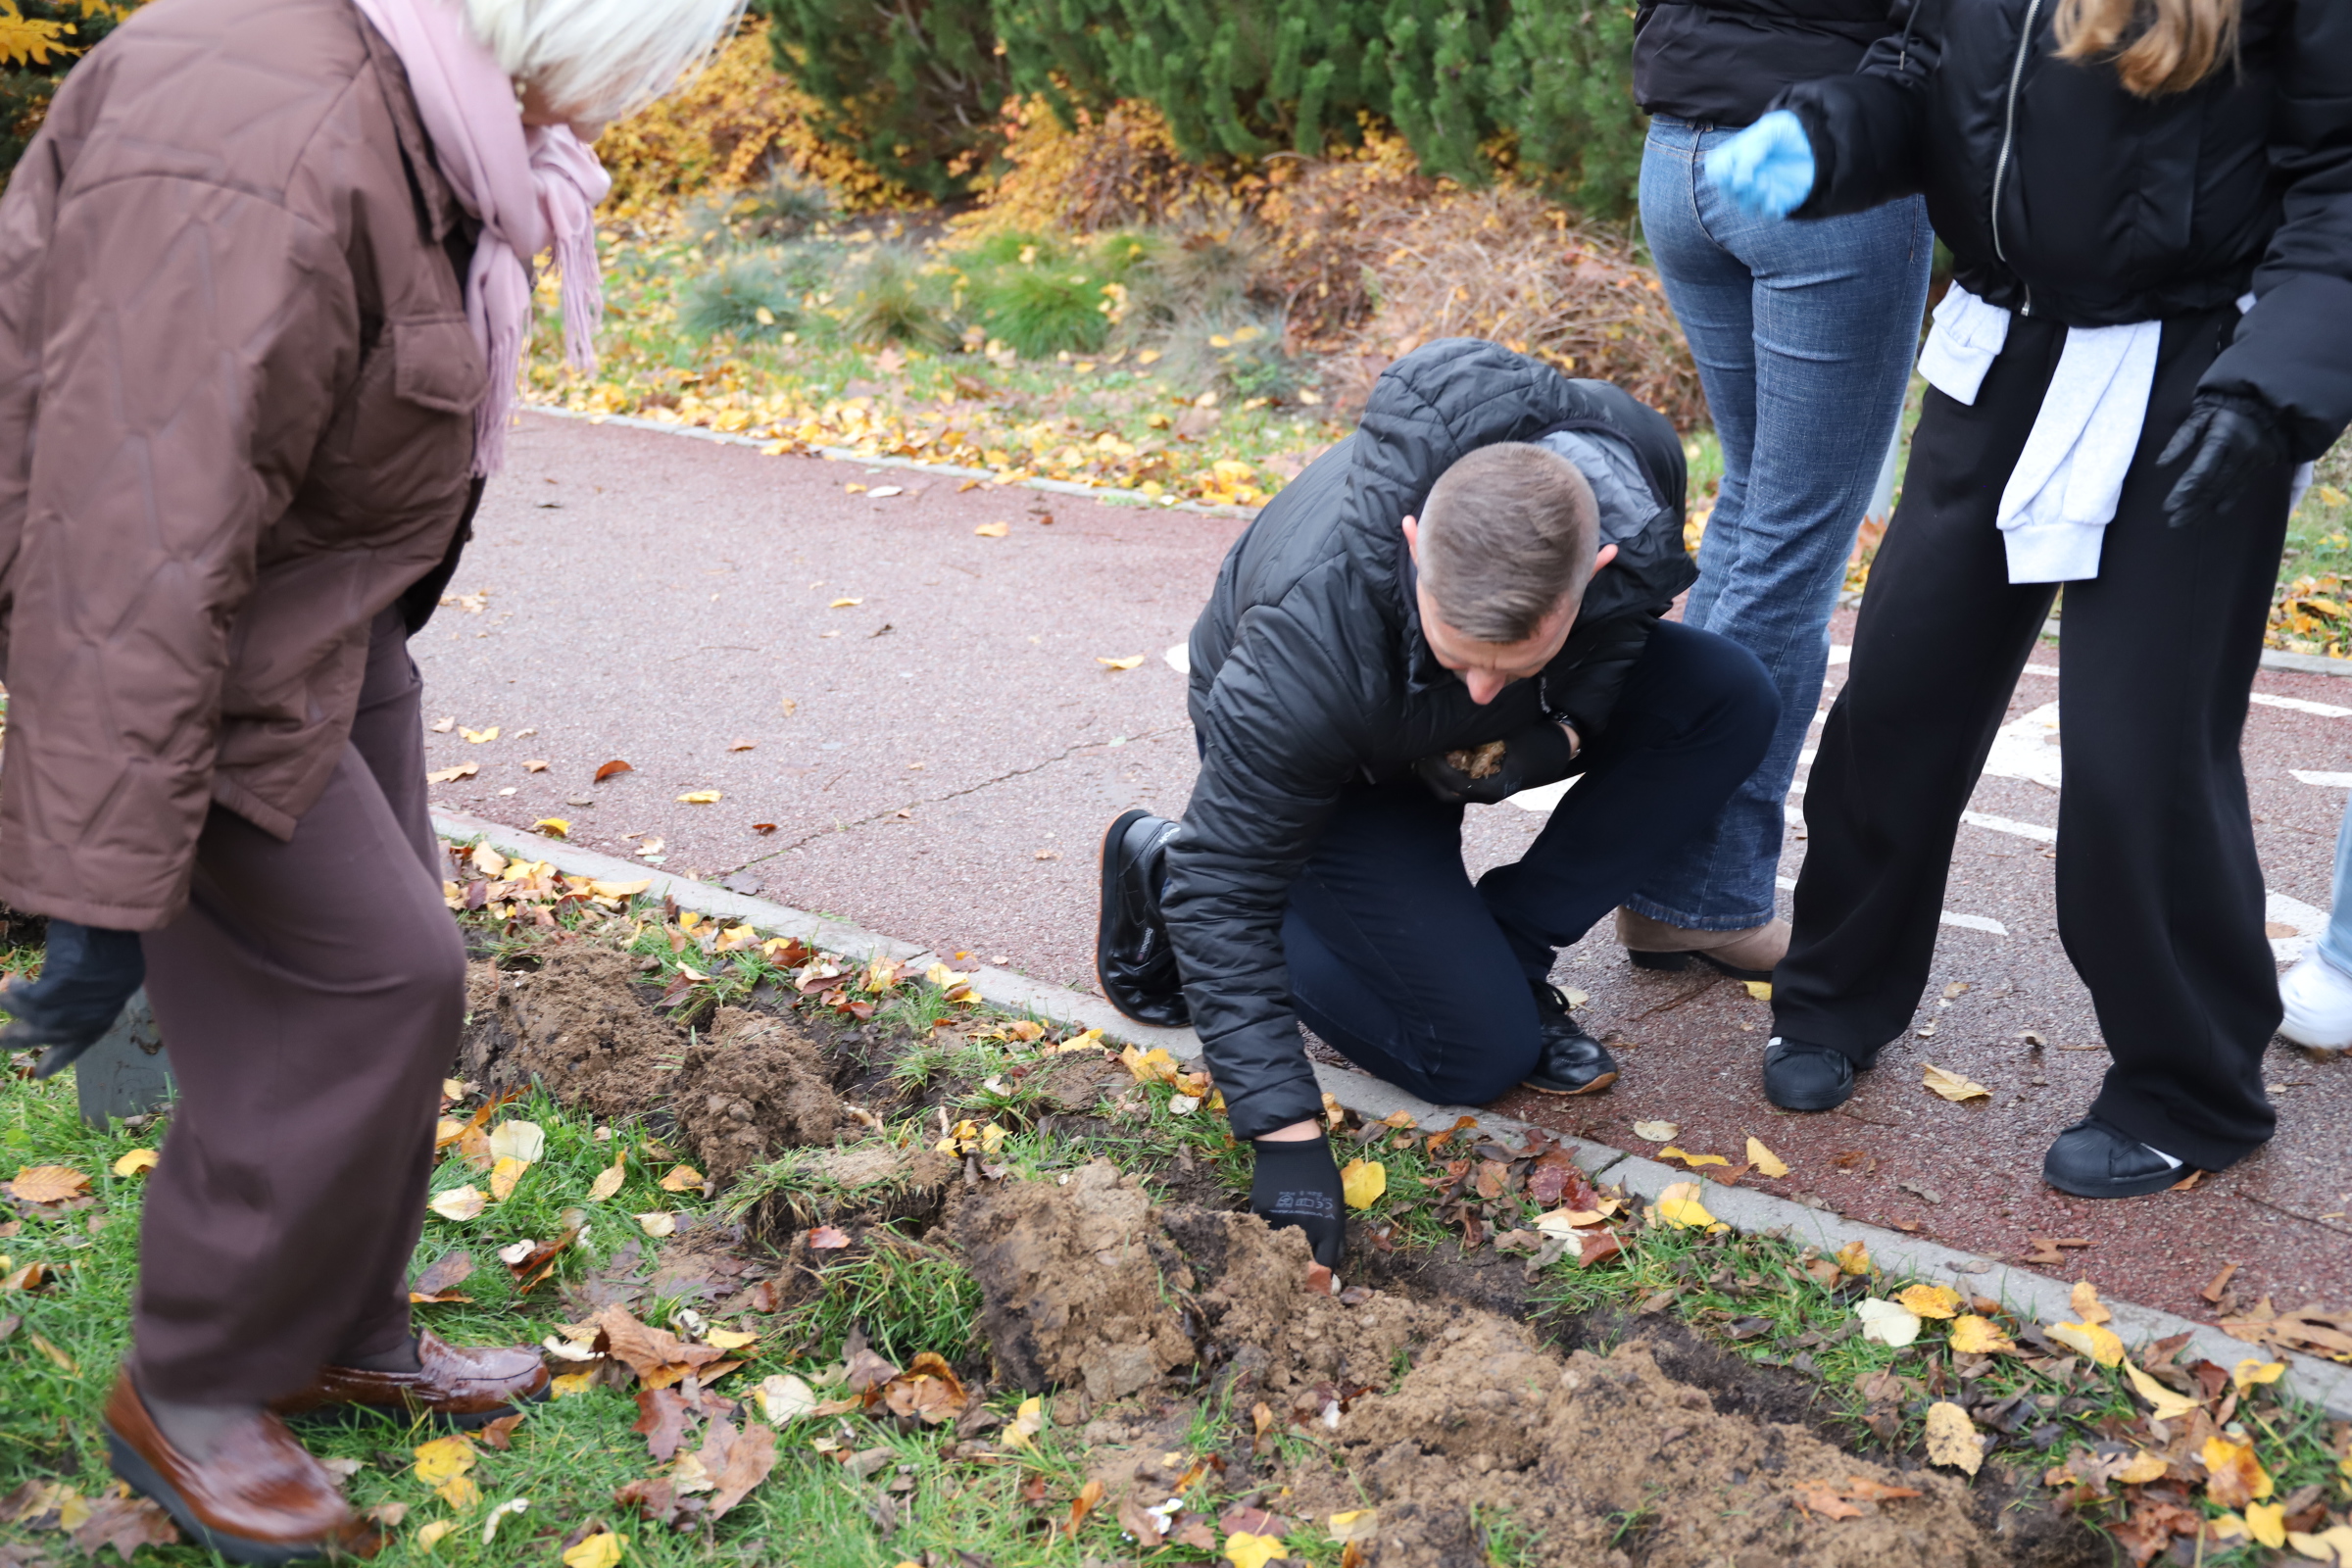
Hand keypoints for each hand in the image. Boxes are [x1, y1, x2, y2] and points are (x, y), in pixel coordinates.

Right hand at [0, 920, 144, 1078]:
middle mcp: (101, 1007)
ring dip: (13, 1008)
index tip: (40, 1074)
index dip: (61, 1056)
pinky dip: (15, 993)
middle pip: (55, 1034)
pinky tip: (8, 981)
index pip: (86, 1038)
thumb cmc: (107, 927)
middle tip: (0, 1040)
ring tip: (1, 996)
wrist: (110, 906)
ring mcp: (83, 1000)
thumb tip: (59, 994)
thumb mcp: (105, 962)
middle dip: (23, 1038)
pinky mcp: (64, 986)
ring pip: (37, 1019)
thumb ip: (88, 984)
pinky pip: (30, 1000)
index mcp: (114, 1002)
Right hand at [1249, 1135, 1344, 1266]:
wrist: (1292, 1146)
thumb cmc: (1320, 1173)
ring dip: (1280, 1255)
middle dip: (1299, 1272)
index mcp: (1328, 1227)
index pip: (1326, 1265)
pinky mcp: (1261, 1212)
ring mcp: (1281, 1221)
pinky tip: (1270, 1228)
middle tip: (1296, 1274)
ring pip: (1278, 1251)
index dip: (1322, 1278)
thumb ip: (1333, 1233)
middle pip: (1300, 1265)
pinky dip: (1266, 1235)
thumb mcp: (1335, 1203)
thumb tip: (1328, 1262)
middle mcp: (1305, 1228)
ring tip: (1279, 1254)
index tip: (1317, 1283)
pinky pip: (1263, 1233)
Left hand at [1413, 721, 1579, 805]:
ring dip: (1434, 774)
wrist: (1557, 750)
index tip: (1427, 748)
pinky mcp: (1485, 785)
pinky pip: (1458, 784)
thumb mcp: (1510, 731)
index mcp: (1493, 788)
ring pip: (1449, 792)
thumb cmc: (1536, 739)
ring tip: (1425, 751)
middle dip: (1429, 773)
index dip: (1436, 767)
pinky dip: (1445, 773)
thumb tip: (1454, 719)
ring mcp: (1486, 792)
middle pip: (1445, 793)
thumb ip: (1483, 730)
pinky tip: (1440, 753)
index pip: (1454, 784)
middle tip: (1419, 750)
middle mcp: (1487, 795)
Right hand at [1705, 110, 1816, 217]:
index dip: (1719, 174)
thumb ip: (1751, 154)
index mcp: (1737, 157)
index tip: (1730, 170)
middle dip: (1736, 188)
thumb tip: (1738, 183)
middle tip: (1754, 176)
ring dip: (1752, 199)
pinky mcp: (1779, 203)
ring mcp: (1761, 191)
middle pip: (1727, 193)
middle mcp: (1746, 177)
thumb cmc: (1790, 130)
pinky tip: (1776, 203)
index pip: (1715, 171)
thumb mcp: (1769, 132)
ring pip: (1745, 207)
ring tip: (1766, 184)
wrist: (1820, 138)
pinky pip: (1767, 218)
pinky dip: (1768, 213)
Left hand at [2159, 392, 2288, 529]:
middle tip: (2174, 523)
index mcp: (2224, 437)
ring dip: (2206, 508)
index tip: (2168, 508)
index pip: (2201, 472)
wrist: (2266, 398)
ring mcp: (2255, 459)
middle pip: (2214, 486)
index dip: (2184, 492)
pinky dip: (2228, 500)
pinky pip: (2243, 486)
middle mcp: (2242, 452)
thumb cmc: (2224, 405)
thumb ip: (2181, 439)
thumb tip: (2160, 465)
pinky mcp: (2263, 463)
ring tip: (2187, 523)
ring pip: (2228, 490)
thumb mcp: (2200, 414)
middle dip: (2192, 507)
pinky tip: (2214, 512)